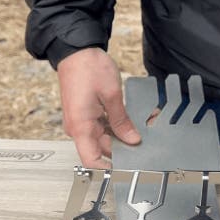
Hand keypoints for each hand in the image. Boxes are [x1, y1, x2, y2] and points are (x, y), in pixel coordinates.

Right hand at [57, 48, 140, 167]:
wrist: (76, 49)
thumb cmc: (88, 67)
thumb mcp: (112, 95)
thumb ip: (122, 121)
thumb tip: (132, 140)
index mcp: (81, 126)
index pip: (92, 160)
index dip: (109, 169)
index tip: (127, 169)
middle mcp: (78, 127)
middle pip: (102, 150)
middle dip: (123, 150)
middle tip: (143, 147)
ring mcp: (81, 121)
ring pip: (104, 139)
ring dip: (121, 138)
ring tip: (139, 132)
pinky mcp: (86, 115)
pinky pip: (102, 128)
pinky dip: (116, 128)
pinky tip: (129, 124)